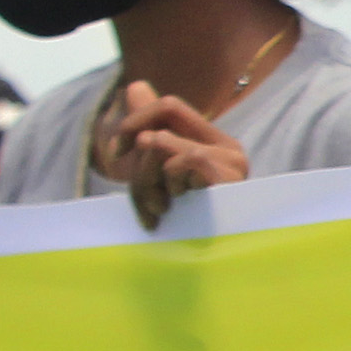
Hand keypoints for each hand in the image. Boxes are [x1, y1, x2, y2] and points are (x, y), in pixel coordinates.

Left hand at [102, 82, 249, 228]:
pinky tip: (180, 207)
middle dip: (137, 163)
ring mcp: (232, 162)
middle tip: (144, 202)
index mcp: (214, 142)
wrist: (211, 265)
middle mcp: (228, 147)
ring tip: (161, 210)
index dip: (134, 121)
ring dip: (149, 181)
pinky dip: (172, 183)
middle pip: (160, 123)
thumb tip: (135, 86)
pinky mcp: (230, 177)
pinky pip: (184, 159)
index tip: (117, 154)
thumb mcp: (158, 175)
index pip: (168, 105)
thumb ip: (149, 130)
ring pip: (163, 144)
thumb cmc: (185, 224)